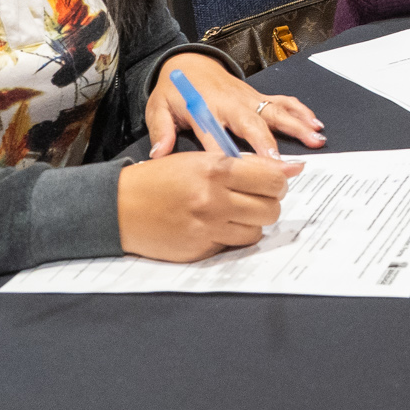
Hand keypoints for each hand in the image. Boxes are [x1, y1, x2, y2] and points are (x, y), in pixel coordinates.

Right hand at [116, 151, 298, 261]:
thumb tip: (290, 169)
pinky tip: (215, 225)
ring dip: (252, 222)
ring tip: (234, 212)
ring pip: (257, 230)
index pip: (272, 179)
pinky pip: (234, 245)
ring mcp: (207, 228)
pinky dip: (232, 236)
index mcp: (215, 170)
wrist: (119, 207)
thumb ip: (244, 165)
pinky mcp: (200, 250)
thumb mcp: (199, 159)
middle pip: (271, 208)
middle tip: (255, 197)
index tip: (276, 181)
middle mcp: (213, 200)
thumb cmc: (160, 179)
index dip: (279, 181)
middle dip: (269, 203)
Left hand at [144, 52, 325, 157]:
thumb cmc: (175, 89)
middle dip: (266, 144)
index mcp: (205, 108)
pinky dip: (301, 111)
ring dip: (296, 125)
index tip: (234, 175)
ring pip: (275, 112)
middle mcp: (231, 104)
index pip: (214, 136)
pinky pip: (282, 102)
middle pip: (252, 125)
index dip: (223, 155)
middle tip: (279, 164)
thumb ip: (161, 130)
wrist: (191, 63)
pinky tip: (316, 123)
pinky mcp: (258, 97)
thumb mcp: (158, 107)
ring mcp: (248, 99)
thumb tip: (159, 155)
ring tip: (315, 139)